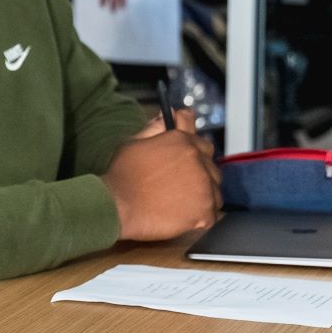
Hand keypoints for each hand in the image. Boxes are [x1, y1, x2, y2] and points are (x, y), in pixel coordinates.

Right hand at [101, 109, 221, 240]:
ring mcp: (203, 187)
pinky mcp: (203, 211)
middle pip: (211, 167)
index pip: (202, 141)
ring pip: (215, 191)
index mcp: (183, 142)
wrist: (116, 206)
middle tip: (180, 186)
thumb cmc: (121, 176)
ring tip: (181, 203)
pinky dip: (201, 217)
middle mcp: (198, 161)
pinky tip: (184, 217)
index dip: (195, 151)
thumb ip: (155, 128)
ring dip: (203, 196)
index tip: (189, 159)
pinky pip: (212, 215)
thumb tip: (167, 115)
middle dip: (199, 175)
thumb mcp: (133, 141)